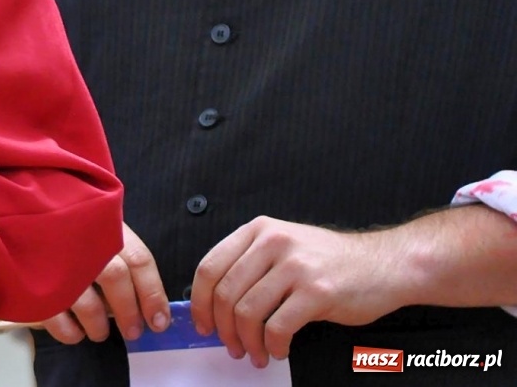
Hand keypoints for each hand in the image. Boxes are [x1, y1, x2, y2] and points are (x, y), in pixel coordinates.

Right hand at [42, 222, 170, 343]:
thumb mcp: (87, 217)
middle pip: (117, 280)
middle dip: (128, 313)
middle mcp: (81, 240)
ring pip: (89, 304)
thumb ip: (110, 242)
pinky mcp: (31, 281)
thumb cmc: (55, 217)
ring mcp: (55, 261)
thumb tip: (140, 290)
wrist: (6, 208)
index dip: (153, 294)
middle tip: (132, 332)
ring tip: (99, 333)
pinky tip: (74, 333)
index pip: (139, 259)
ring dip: (99, 326)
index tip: (159, 322)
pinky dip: (69, 331)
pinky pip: (56, 317)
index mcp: (101, 223)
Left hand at [192, 216, 403, 367]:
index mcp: (258, 231)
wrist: (385, 264)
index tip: (201, 324)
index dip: (199, 302)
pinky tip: (278, 350)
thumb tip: (214, 302)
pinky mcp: (317, 292)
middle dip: (223, 328)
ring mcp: (295, 266)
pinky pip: (278, 327)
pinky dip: (273, 345)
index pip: (210, 267)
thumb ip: (250, 265)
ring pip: (248, 312)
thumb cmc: (331, 262)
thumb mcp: (284, 247)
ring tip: (255, 353)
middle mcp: (273, 243)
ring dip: (247, 342)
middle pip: (225, 293)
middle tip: (230, 346)